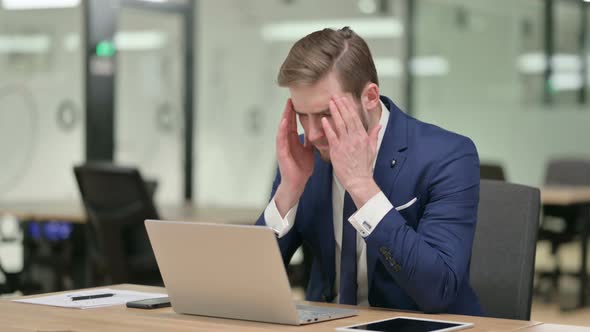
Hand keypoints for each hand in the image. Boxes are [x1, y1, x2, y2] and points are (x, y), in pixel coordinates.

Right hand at [275, 99, 314, 215]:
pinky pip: (281, 139)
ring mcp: (283, 146)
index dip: (296, 113)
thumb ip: (310, 140)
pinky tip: (284, 122)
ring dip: (285, 117)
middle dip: (289, 111)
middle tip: (291, 98)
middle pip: (287, 123)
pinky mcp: (281, 152)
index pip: (294, 123)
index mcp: (293, 140)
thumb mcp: (309, 151)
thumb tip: (317, 131)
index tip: (298, 101)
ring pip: (283, 128)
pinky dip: (282, 130)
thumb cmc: (301, 168)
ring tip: (287, 107)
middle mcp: (287, 141)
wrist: (297, 182)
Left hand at [322, 96, 381, 206]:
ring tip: (330, 103)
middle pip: (348, 118)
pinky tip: (324, 119)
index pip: (356, 118)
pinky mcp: (337, 150)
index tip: (345, 99)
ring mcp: (346, 144)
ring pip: (340, 124)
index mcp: (363, 137)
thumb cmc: (364, 167)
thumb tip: (378, 125)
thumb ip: (374, 135)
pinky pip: (332, 136)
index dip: (350, 107)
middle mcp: (355, 138)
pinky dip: (328, 127)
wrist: (359, 180)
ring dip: (335, 112)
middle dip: (341, 105)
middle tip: (335, 96)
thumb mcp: (372, 149)